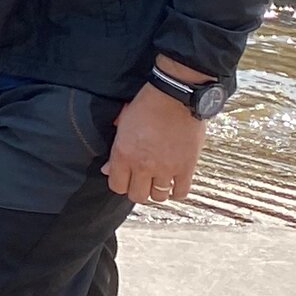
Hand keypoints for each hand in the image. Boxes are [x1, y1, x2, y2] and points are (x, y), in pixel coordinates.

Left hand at [103, 59, 210, 204]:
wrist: (174, 97)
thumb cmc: (146, 106)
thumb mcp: (122, 125)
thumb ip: (114, 150)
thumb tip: (108, 169)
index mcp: (123, 154)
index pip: (117, 186)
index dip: (120, 184)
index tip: (125, 179)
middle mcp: (143, 166)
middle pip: (138, 196)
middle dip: (138, 190)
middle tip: (141, 181)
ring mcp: (166, 169)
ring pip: (159, 197)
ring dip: (157, 191)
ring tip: (158, 181)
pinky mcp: (186, 168)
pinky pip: (181, 192)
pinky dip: (177, 191)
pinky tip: (174, 184)